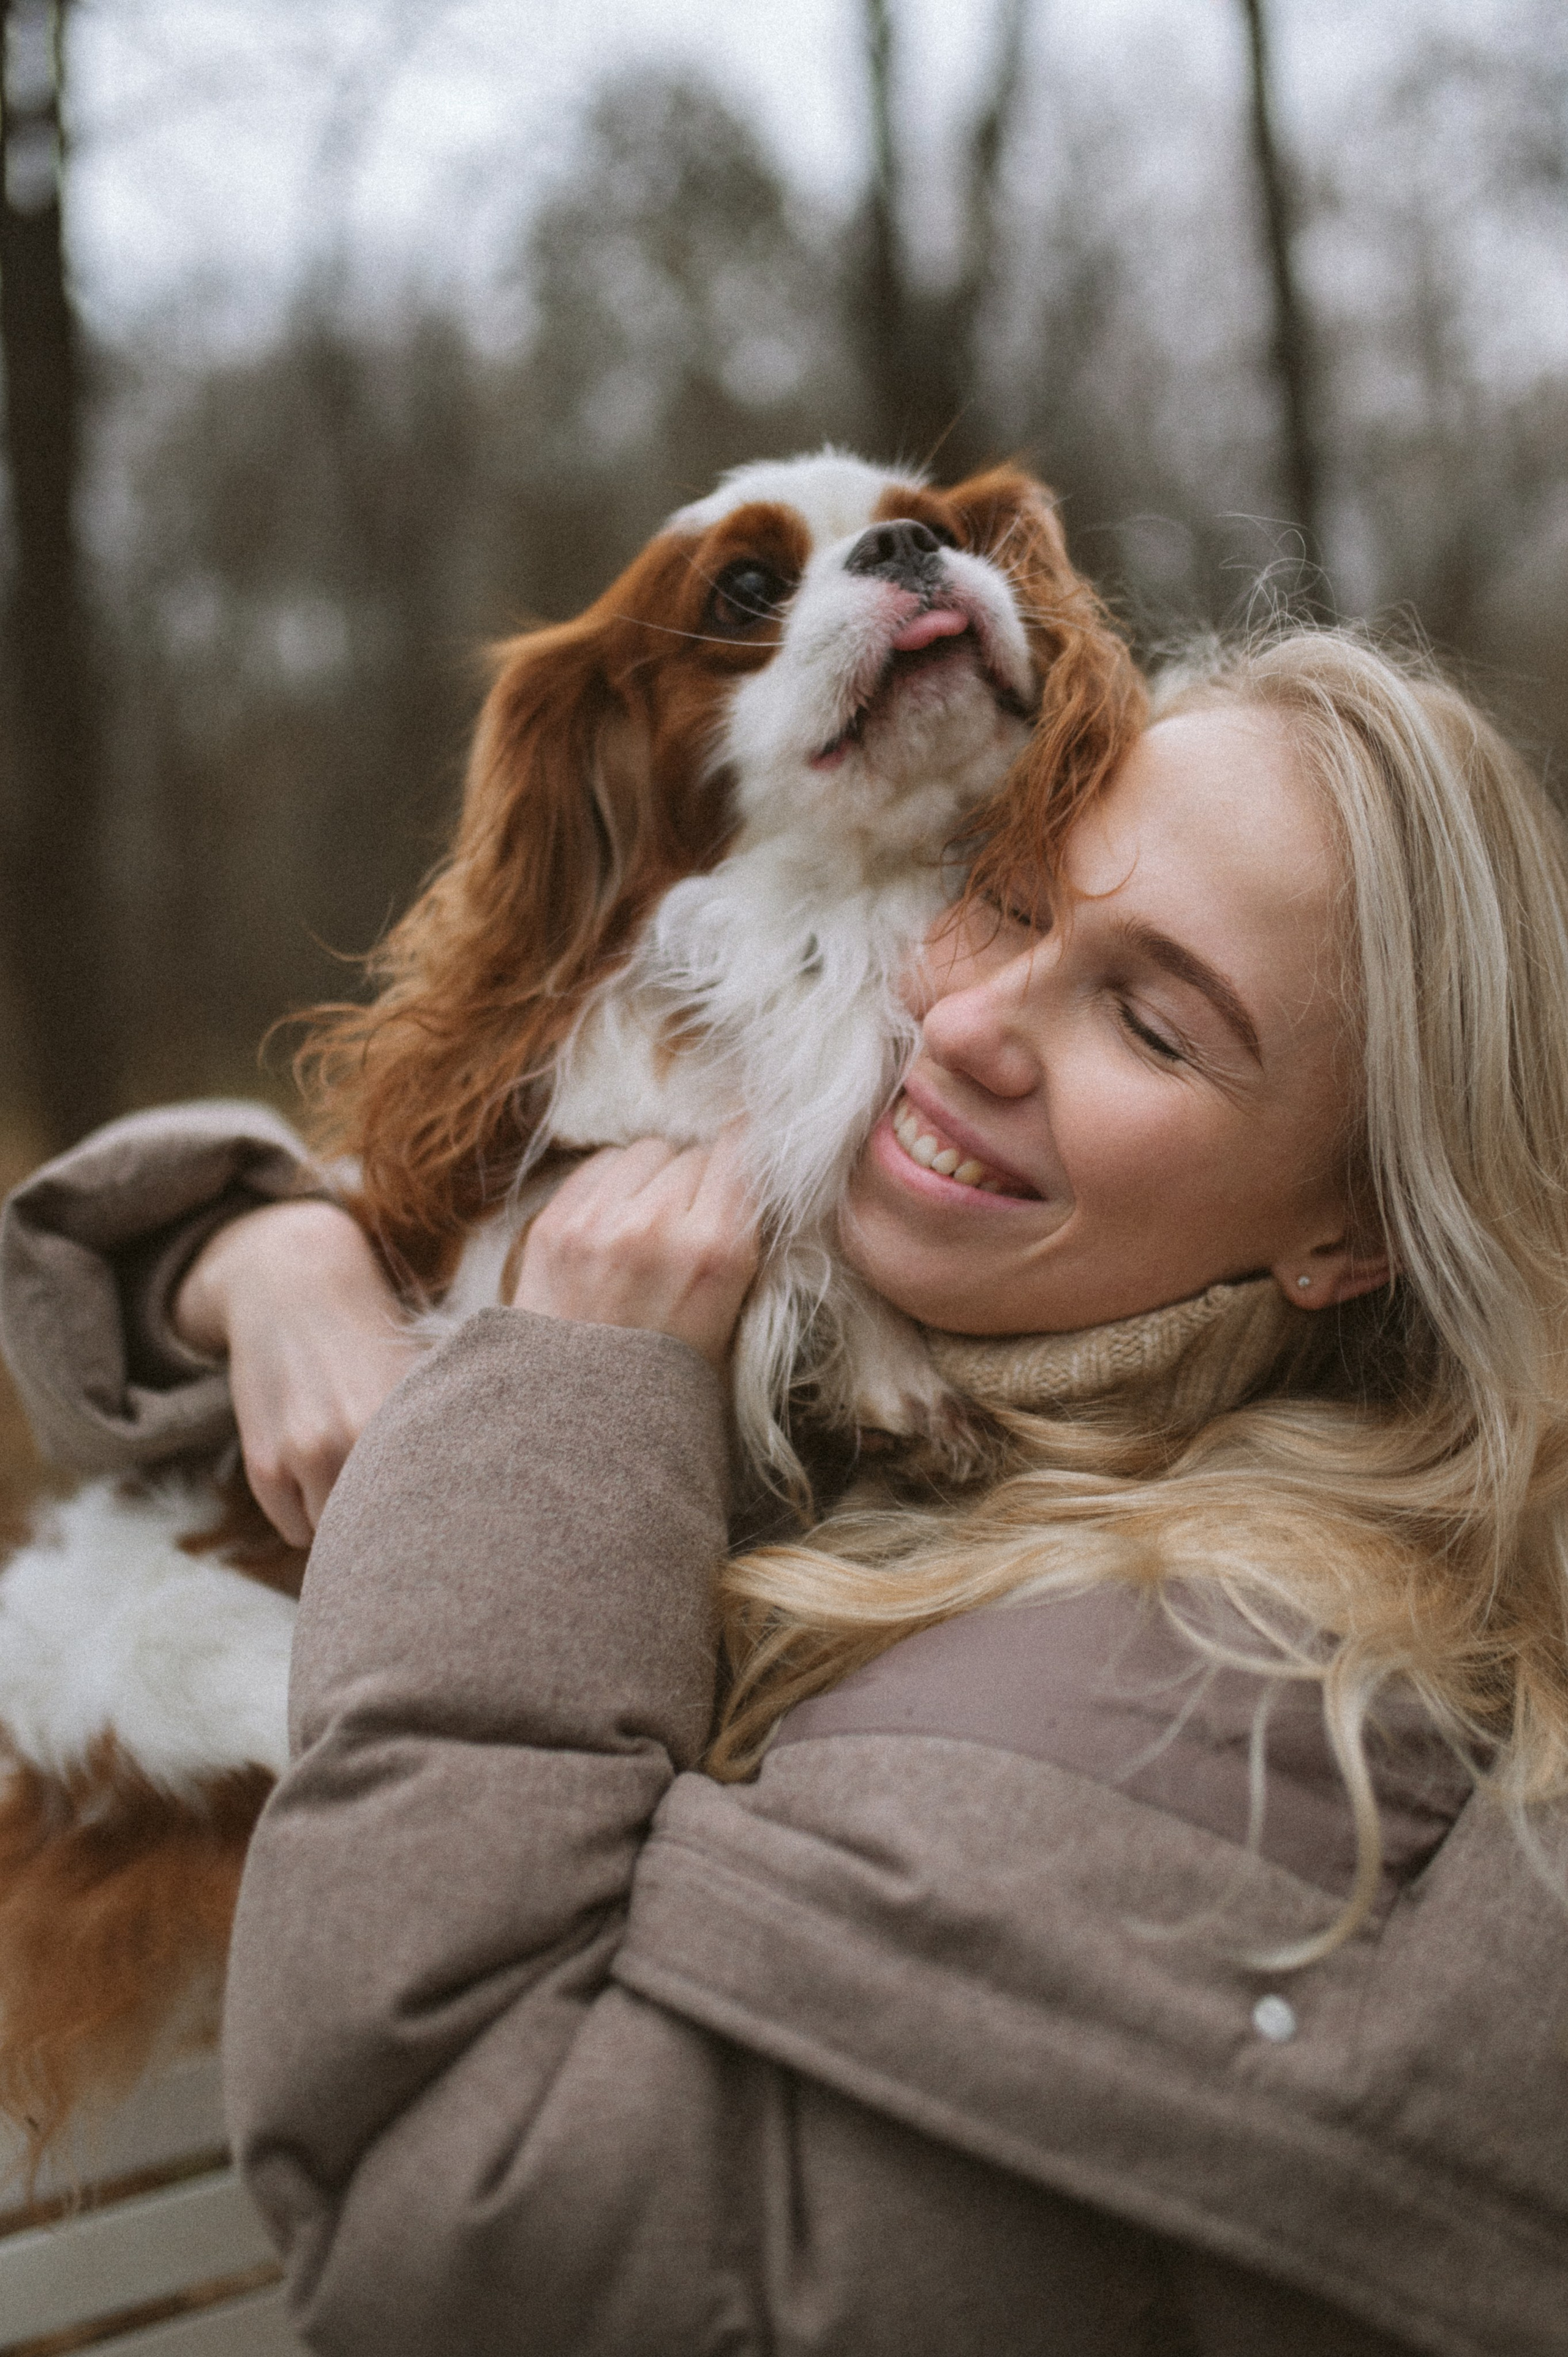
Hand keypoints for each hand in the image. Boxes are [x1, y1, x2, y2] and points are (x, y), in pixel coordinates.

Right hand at [174, 1200, 418, 1546]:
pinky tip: (312, 1475)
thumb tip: (473, 1504)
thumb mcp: (418, 1378)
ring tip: (350, 1484)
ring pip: (334, 1536)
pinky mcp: (264, 1463)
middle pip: (379, 1533)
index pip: (429, 1514)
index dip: (431, 1525)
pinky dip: (304, 1516)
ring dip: (343, 1524)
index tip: (434, 1526)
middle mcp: (358, 1440)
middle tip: (392, 1515)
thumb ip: (440, 1434)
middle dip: (386, 1530)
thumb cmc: (368, 1338)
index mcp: (409, 1419)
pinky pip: (293, 1528)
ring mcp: (306, 1453)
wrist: (293, 1287)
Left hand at [510, 1131, 758, 1372]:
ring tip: (651, 1225)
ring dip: (655, 1177)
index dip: (745, 1163)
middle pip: (694, 1153)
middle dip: (699, 1182)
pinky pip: (598, 1165)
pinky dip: (613, 1185)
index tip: (743, 1176)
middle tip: (692, 1225)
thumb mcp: (735, 1325)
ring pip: (646, 1151)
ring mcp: (597, 1221)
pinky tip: (615, 1227)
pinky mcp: (554, 1223)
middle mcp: (655, 1225)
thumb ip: (744, 1248)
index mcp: (715, 1253)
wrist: (574, 1422)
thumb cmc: (666, 1384)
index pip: (742, 1153)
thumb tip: (754, 1182)